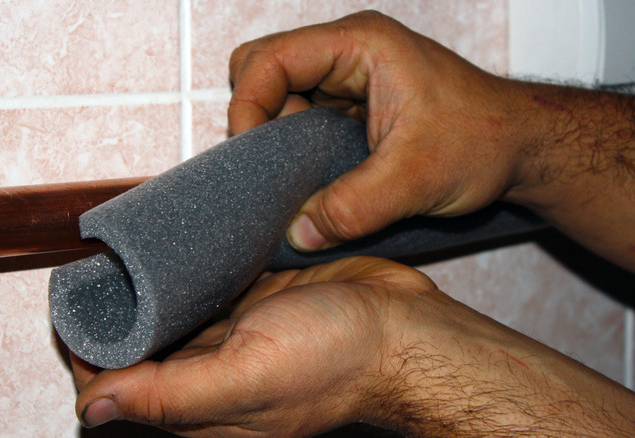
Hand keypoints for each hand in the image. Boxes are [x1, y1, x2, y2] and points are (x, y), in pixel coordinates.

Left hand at [72, 257, 435, 435]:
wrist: (404, 329)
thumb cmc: (338, 360)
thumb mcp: (248, 379)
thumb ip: (171, 396)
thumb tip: (92, 410)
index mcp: (201, 405)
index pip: (120, 386)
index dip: (90, 355)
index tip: (74, 314)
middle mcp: (212, 373)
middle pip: (140, 349)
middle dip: (111, 317)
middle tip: (92, 275)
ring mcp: (234, 334)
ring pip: (171, 315)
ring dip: (144, 292)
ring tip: (121, 258)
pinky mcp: (256, 301)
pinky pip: (208, 286)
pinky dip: (186, 273)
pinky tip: (174, 250)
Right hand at [228, 11, 524, 251]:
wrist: (522, 147)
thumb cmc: (486, 140)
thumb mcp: (417, 178)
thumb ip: (353, 208)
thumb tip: (297, 234)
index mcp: (359, 46)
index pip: (269, 60)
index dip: (247, 106)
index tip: (251, 157)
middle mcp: (347, 54)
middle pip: (262, 71)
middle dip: (256, 119)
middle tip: (272, 167)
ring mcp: (347, 79)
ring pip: (278, 98)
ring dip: (277, 140)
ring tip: (299, 180)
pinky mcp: (350, 107)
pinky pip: (300, 121)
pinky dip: (296, 152)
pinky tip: (314, 180)